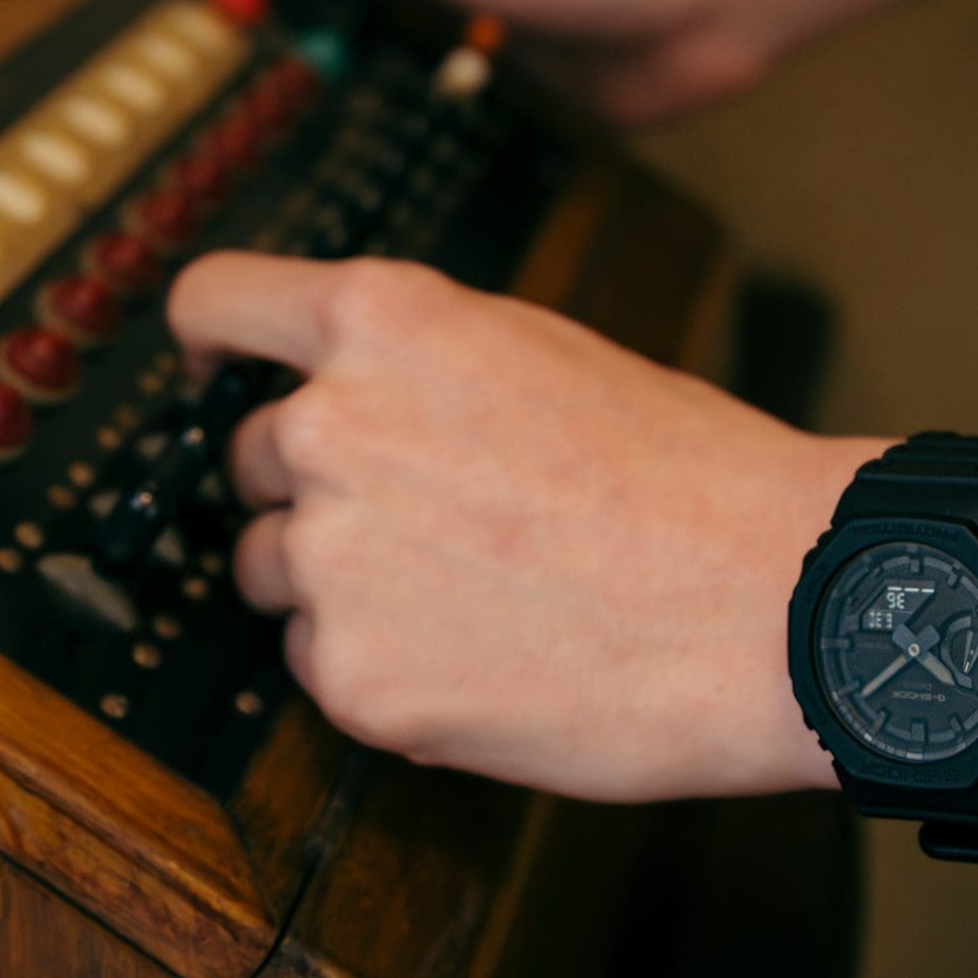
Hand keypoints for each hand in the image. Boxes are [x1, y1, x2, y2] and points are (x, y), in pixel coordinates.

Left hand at [169, 253, 977, 806]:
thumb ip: (418, 362)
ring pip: (273, 568)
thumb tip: (342, 390)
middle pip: (248, 456)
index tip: (212, 370)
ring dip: (341, 582)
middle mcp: (330, 426)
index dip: (209, 341)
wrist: (767, 601)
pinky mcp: (351, 677)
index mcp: (382, 322)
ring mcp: (331, 558)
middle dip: (315, 486)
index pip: (216, 301)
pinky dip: (383, 667)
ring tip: (475, 592)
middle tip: (432, 518)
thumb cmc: (684, 471)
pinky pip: (320, 664)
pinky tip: (485, 655)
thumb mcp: (541, 351)